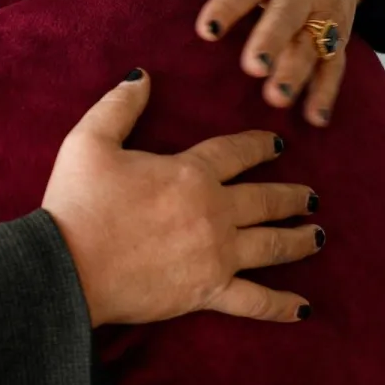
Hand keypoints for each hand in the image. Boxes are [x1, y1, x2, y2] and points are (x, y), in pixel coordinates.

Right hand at [41, 70, 322, 327]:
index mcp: (190, 173)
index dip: (262, 146)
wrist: (67, 267)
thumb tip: (142, 76)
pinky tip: (303, 308)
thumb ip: (120, 106)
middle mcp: (214, 212)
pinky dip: (282, 306)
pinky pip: (255, 301)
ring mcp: (216, 255)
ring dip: (299, 239)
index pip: (238, 152)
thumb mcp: (89, 141)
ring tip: (316, 235)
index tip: (280, 145)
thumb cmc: (77, 203)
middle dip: (292, 196)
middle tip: (311, 196)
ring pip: (272, 245)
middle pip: (266, 199)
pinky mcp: (207, 293)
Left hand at [175, 0, 364, 126]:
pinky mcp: (340, 34)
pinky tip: (315, 118)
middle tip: (252, 66)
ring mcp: (326, 13)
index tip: (207, 30)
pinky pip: (335, 65)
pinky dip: (326, 92)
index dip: (229, 5)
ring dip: (297, 72)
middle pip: (288, 15)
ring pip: (313, 44)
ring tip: (277, 98)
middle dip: (272, 41)